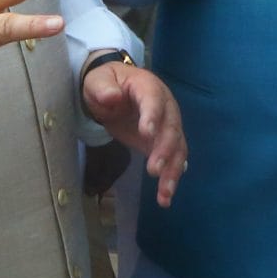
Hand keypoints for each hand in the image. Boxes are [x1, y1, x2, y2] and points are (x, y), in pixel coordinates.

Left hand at [82, 62, 188, 207]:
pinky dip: (171, 177)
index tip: (147, 134)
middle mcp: (165, 105)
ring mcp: (168, 125)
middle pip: (171, 127)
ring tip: (164, 194)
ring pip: (178, 147)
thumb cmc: (106, 84)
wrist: (113, 90)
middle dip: (165, 150)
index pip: (153, 100)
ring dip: (173, 170)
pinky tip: (165, 197)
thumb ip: (104, 88)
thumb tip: (112, 96)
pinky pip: (174, 160)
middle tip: (154, 170)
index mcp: (148, 86)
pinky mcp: (165, 142)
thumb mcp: (98, 81)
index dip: (153, 116)